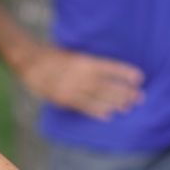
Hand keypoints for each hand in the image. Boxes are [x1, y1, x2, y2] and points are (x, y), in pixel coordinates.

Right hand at [15, 44, 142, 118]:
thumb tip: (109, 73)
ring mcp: (71, 88)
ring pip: (97, 97)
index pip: (109, 67)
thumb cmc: (53, 56)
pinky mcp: (63, 99)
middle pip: (107, 85)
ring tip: (128, 107)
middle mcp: (80, 75)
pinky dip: (96, 111)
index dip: (124, 73)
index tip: (140, 78)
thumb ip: (89, 64)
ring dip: (114, 103)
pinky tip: (108, 115)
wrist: (29, 62)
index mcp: (84, 61)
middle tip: (139, 97)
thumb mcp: (73, 54)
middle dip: (124, 92)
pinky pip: (82, 106)